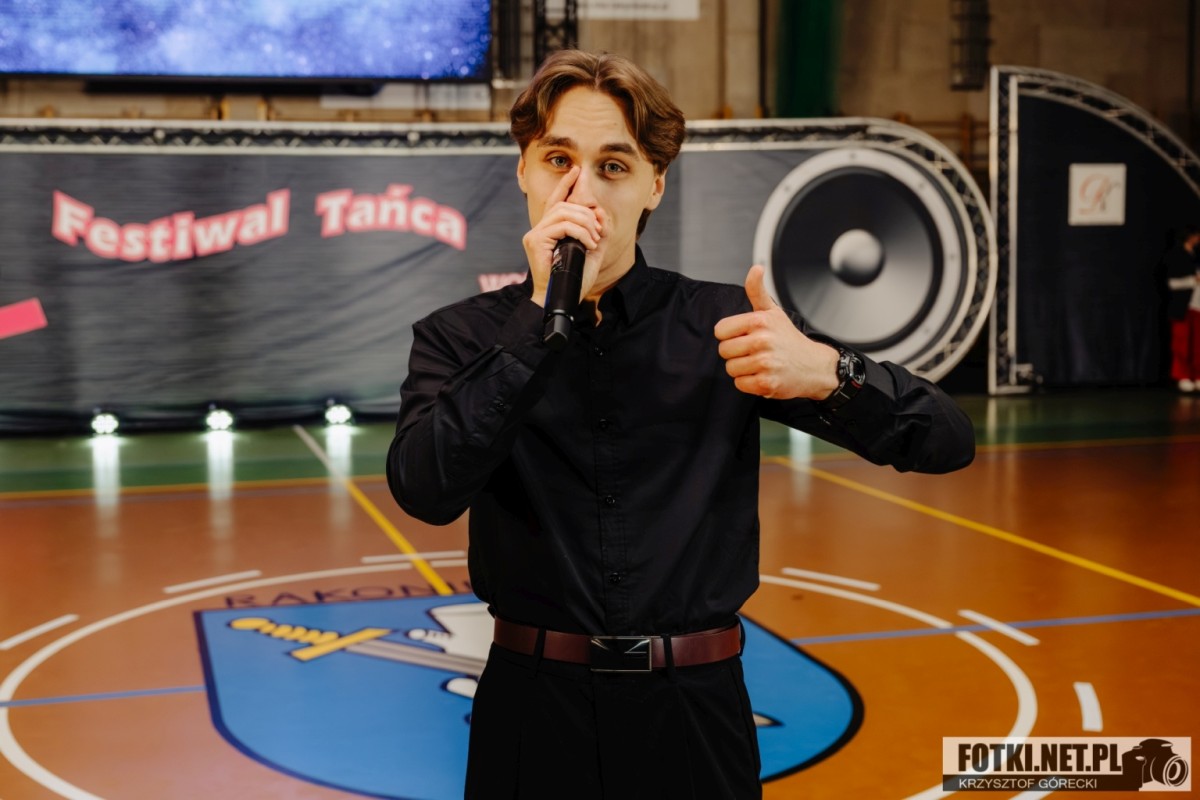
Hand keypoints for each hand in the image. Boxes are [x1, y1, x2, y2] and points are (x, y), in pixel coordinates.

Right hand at [522, 166, 606, 306]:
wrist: (562, 299)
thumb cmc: (574, 279)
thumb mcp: (591, 251)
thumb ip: (597, 232)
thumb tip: (600, 212)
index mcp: (550, 230)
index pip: (556, 200)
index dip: (566, 184)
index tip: (576, 171)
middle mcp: (539, 230)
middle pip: (564, 205)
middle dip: (586, 213)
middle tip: (598, 231)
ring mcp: (535, 234)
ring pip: (564, 212)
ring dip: (585, 223)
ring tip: (594, 239)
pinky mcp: (535, 241)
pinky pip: (562, 225)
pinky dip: (580, 232)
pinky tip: (589, 244)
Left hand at [714, 265, 840, 399]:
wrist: (814, 366)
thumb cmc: (789, 339)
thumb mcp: (773, 312)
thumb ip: (757, 291)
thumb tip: (756, 268)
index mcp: (760, 321)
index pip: (720, 331)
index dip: (730, 335)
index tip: (745, 336)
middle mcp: (762, 341)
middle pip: (724, 351)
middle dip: (736, 353)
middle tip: (754, 352)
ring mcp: (765, 363)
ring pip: (730, 369)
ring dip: (742, 369)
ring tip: (759, 364)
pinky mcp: (766, 384)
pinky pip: (740, 384)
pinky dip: (749, 383)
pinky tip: (763, 375)